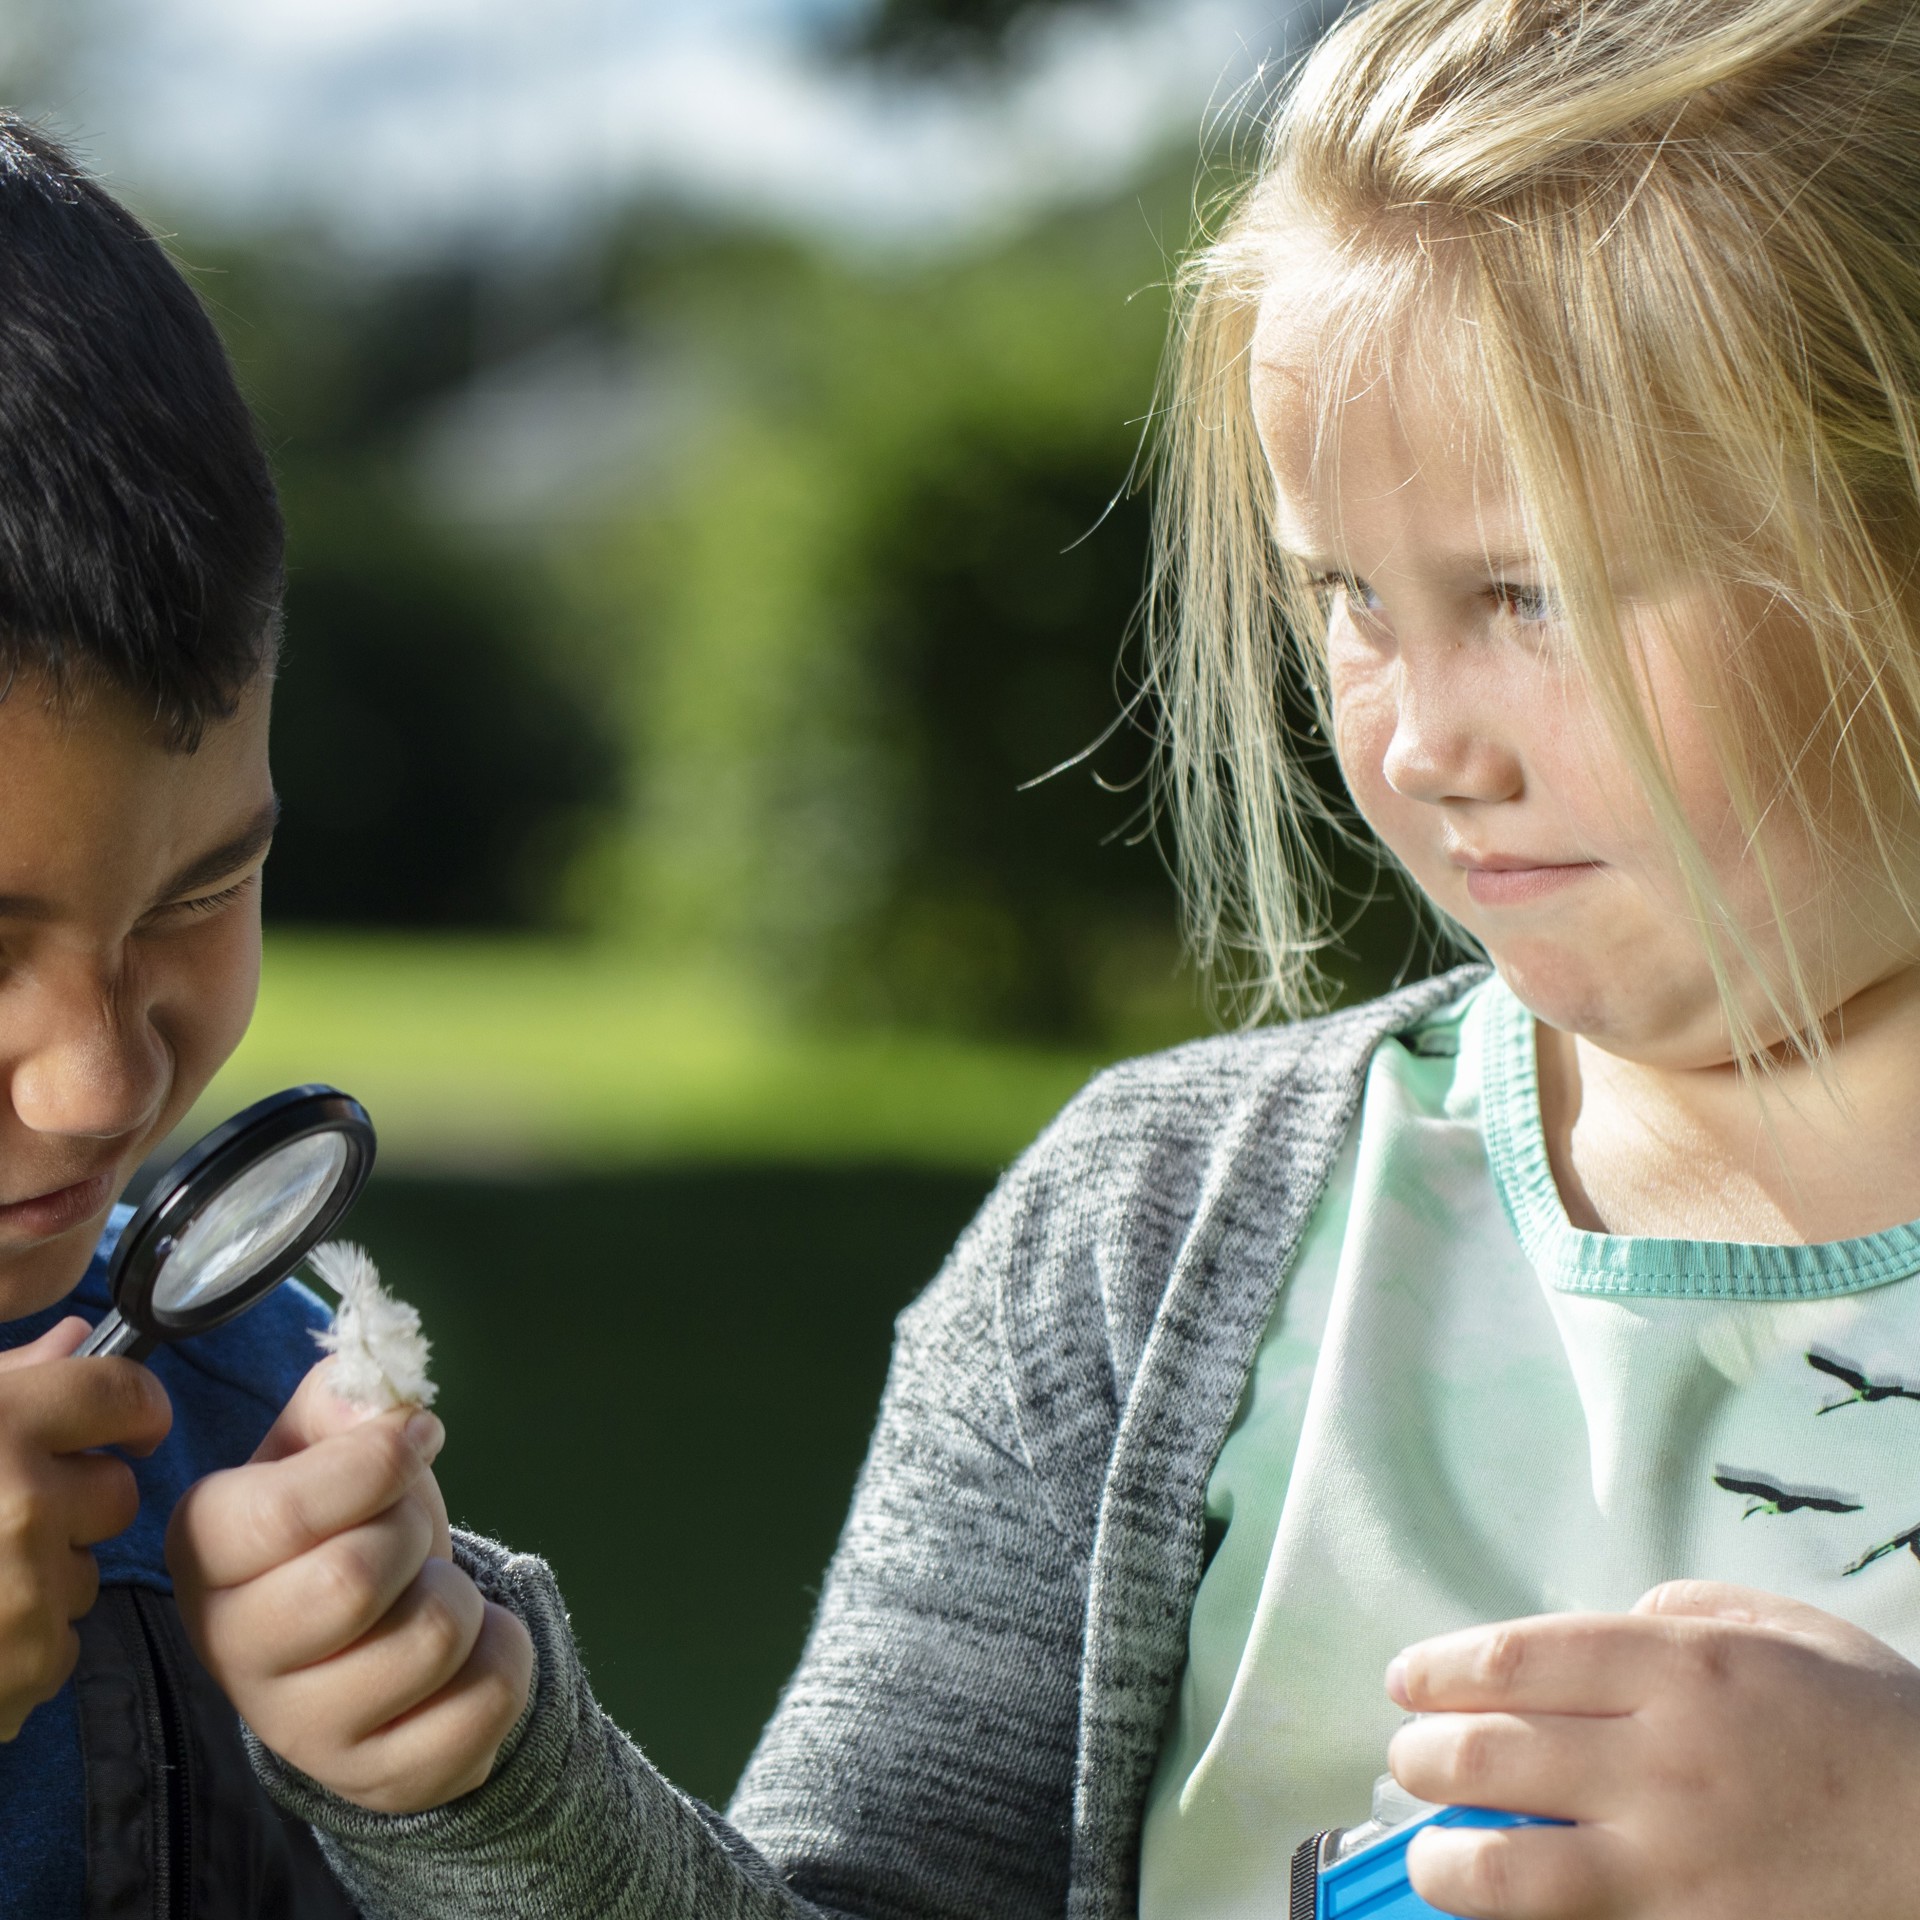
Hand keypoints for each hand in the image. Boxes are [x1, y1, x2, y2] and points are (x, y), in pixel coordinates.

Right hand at [0, 1316, 170, 1736]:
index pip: (125, 1392)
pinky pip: (62, 1643)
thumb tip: (73, 1339)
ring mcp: (28, 1591)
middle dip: (72, 1501)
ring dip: (40, 1576)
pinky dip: (21, 1647)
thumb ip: (4, 1380)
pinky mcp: (26, 1667)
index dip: (129, 1408)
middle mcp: (25, 1503)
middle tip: (0, 1517)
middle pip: (116, 1490)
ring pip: (86, 1571)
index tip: (118, 1426)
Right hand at [167, 1361, 532, 1813]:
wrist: (376, 1640)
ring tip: (428, 1595)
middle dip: (414, 1531)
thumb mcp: (332, 1440)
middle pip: (357, 1577)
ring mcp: (299, 1727)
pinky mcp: (375, 1776)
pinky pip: (483, 1702)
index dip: (380, 1459)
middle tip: (411, 1532)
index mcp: (207, 1547)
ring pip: (431, 1637)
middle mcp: (231, 1646)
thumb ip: (346, 1396)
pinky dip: (502, 1657)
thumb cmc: (349, 1522)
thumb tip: (370, 1387)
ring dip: (461, 1595)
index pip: (287, 1509)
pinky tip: (463, 1654)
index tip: (416, 1437)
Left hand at [1384, 1583, 1919, 1918]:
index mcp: (1680, 1671)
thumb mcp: (1788, 1632)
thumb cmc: (1880, 1735)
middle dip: (1423, 1758)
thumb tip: (1611, 1620)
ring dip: (1445, 1860)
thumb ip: (1685, 1613)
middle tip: (1410, 1759)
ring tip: (1433, 1854)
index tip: (1407, 1682)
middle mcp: (1662, 1763)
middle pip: (1489, 1756)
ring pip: (1507, 1869)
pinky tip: (1505, 1909)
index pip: (1512, 1663)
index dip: (1438, 1671)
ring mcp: (1674, 1865)